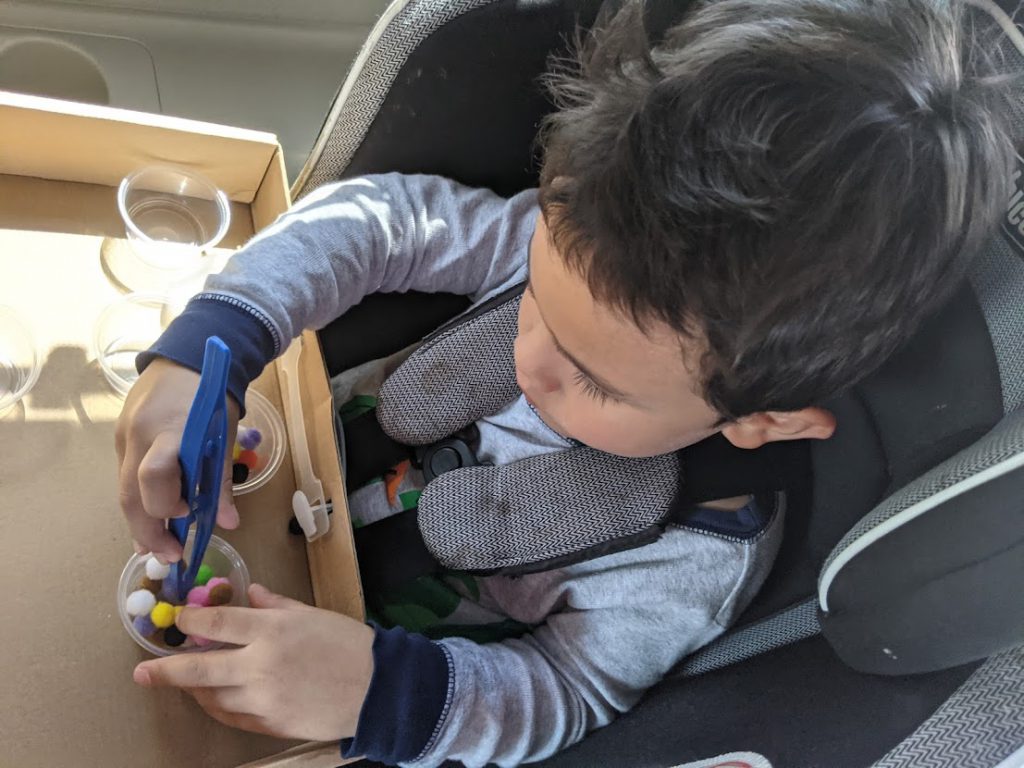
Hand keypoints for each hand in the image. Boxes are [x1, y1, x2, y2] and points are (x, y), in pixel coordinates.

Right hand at [115, 357, 239, 560]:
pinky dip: (140, 499)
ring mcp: (124, 437)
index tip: (188, 516)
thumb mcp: (223, 434)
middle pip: (131, 494)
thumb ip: (221, 479)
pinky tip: (154, 515)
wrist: (181, 357)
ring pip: (124, 489)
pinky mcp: (119, 438)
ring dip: (141, 521)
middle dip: (148, 531)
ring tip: (160, 546)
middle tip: (169, 555)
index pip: (155, 475)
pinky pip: (127, 475)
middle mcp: (139, 436)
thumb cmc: (210, 395)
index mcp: (170, 430)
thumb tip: (228, 523)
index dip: (167, 504)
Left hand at [133, 584, 373, 740]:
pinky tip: (213, 700)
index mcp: (272, 630)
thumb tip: (248, 594)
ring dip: (194, 690)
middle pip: (199, 669)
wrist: (378, 688)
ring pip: (212, 697)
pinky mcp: (270, 724)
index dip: (190, 621)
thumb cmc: (348, 644)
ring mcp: (263, 698)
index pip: (217, 624)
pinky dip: (218, 707)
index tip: (178, 620)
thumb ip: (275, 605)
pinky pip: (232, 717)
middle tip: (142, 672)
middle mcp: (260, 665)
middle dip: (166, 670)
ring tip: (183, 684)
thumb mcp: (312, 614)